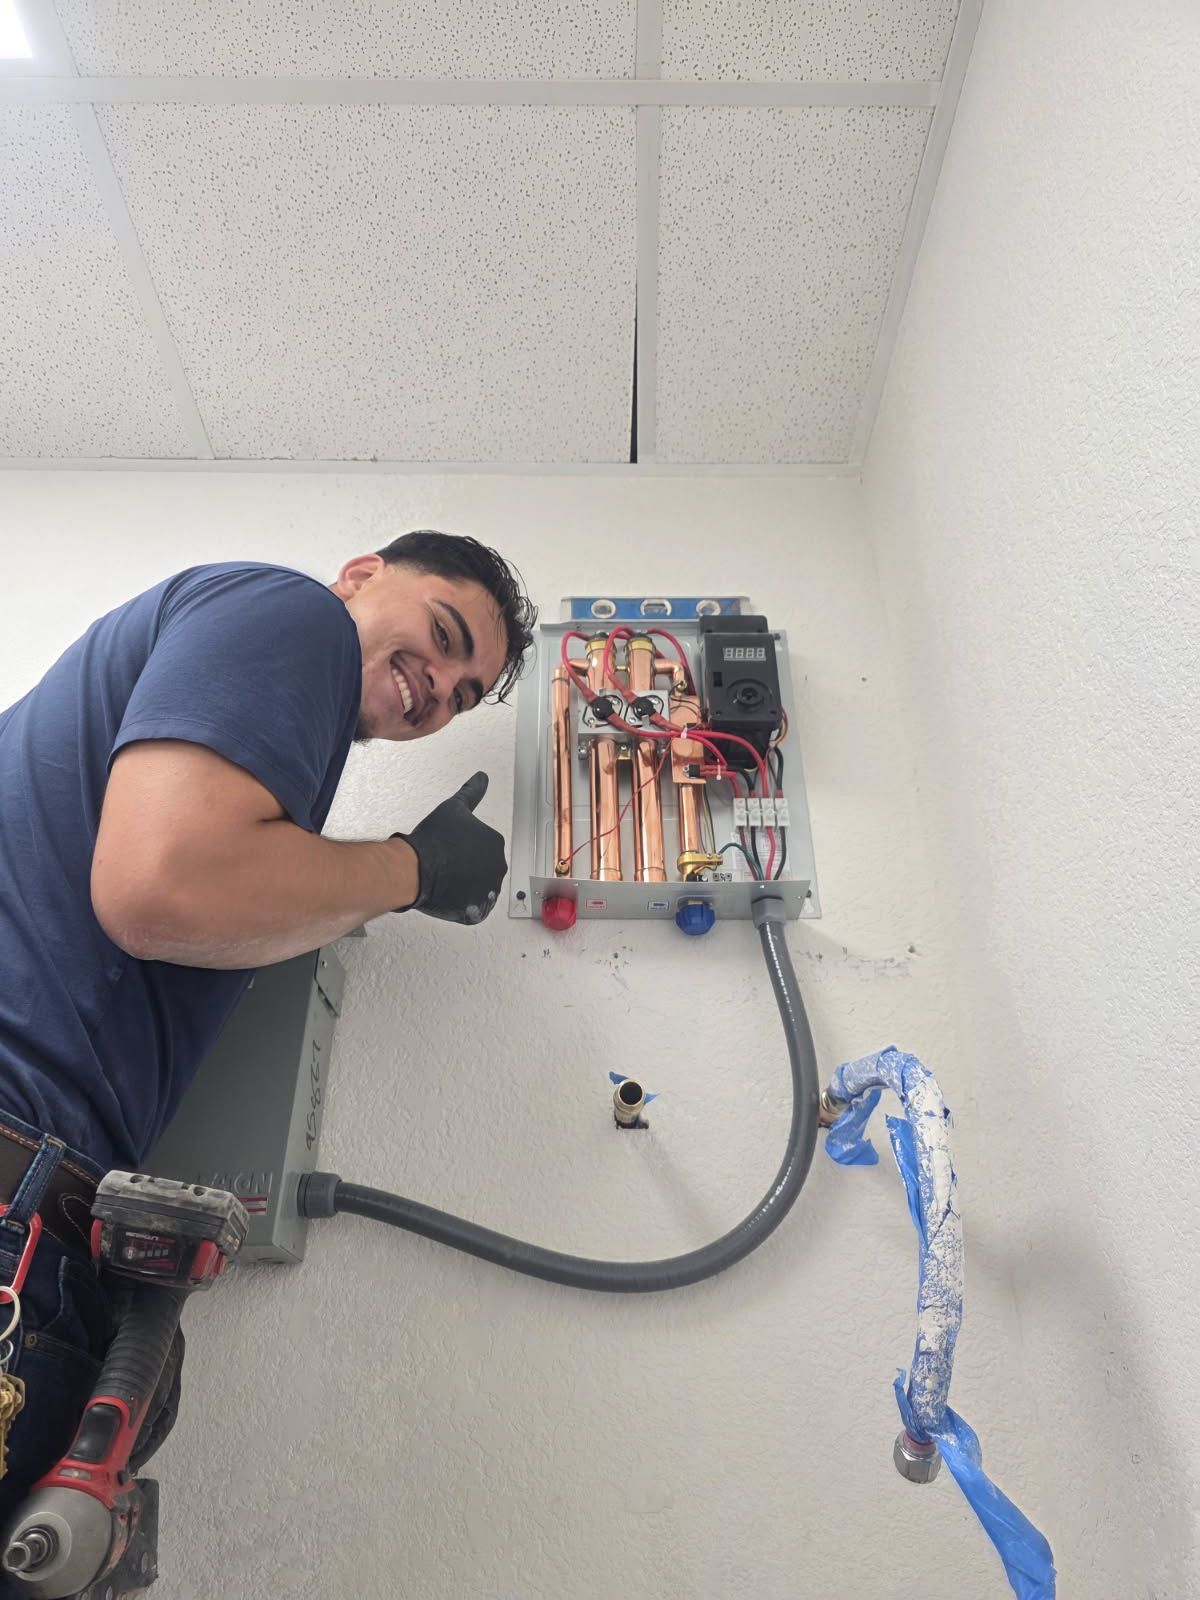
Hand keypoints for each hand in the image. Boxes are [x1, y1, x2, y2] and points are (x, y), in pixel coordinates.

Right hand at [393, 772, 506, 924]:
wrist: (417, 868)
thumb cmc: (433, 839)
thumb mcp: (454, 808)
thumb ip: (471, 792)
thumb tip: (482, 777)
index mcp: (495, 842)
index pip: (481, 848)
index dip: (462, 849)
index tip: (449, 849)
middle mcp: (498, 866)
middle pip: (481, 868)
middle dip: (464, 868)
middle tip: (444, 865)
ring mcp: (489, 890)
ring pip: (477, 889)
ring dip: (463, 886)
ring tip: (443, 880)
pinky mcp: (477, 911)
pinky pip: (473, 910)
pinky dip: (461, 905)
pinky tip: (447, 896)